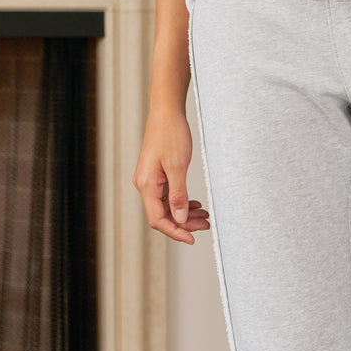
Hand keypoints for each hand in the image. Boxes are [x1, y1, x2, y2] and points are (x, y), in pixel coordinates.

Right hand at [132, 110, 209, 243]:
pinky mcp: (157, 176)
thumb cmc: (170, 134)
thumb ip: (179, 195)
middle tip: (204, 225)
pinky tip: (195, 204)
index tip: (191, 238)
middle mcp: (145, 185)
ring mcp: (151, 181)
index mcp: (146, 185)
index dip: (175, 231)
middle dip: (184, 223)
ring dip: (185, 213)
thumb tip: (180, 218)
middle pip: (163, 215)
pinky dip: (182, 202)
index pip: (158, 219)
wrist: (166, 113)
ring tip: (203, 216)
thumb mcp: (178, 167)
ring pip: (167, 207)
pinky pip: (169, 196)